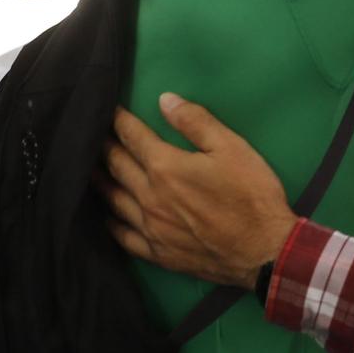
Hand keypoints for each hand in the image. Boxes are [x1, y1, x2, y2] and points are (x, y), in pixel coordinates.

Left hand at [102, 95, 296, 287]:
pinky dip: (111, 222)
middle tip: (92, 135)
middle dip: (104, 147)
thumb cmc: (252, 195)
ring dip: (99, 181)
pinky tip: (107, 216)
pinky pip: (123, 236)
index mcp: (166, 167)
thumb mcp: (233, 148)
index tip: (110, 110)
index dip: (119, 121)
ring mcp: (150, 227)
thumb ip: (197, 122)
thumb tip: (165, 100)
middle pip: (116, 166)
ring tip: (89, 169)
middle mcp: (149, 196)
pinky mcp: (157, 252)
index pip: (133, 138)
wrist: (264, 249)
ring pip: (113, 200)